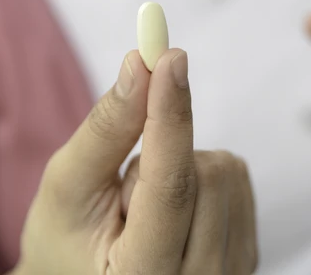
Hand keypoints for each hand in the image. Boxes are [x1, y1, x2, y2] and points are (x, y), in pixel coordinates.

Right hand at [15, 49, 257, 273]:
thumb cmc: (65, 242)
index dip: (170, 116)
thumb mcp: (67, 188)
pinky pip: (237, 178)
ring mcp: (231, 274)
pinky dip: (201, 176)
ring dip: (180, 167)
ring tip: (144, 208)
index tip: (168, 57)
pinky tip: (174, 211)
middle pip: (205, 172)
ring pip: (225, 171)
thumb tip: (140, 66)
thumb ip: (105, 130)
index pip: (169, 188)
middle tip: (123, 191)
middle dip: (160, 154)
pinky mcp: (246, 255)